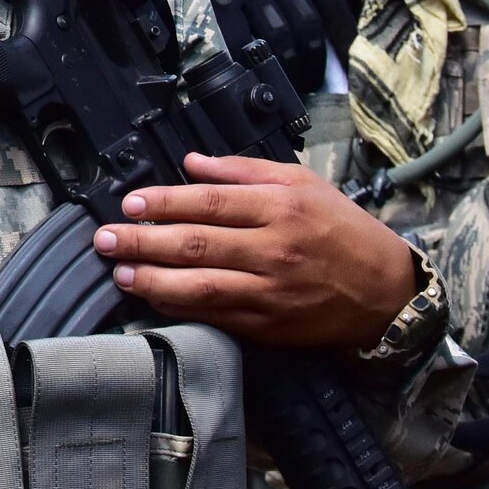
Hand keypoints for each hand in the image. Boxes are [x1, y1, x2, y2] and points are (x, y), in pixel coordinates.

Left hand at [93, 153, 418, 347]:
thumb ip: (243, 170)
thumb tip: (192, 163)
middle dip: (143, 241)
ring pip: (200, 286)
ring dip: (152, 279)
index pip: (209, 203)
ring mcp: (269, 291)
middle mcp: (273, 249)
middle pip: (196, 244)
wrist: (384, 290)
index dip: (165, 203)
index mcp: (280, 207)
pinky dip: (179, 306)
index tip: (131, 202)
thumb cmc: (341, 229)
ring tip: (119, 270)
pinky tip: (152, 296)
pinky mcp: (267, 324)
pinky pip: (214, 315)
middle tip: (105, 238)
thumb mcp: (301, 182)